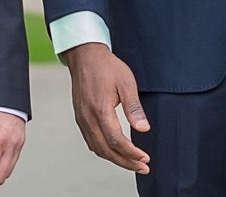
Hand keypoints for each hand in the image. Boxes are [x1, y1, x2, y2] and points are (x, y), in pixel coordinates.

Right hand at [61, 43, 150, 172]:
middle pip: (105, 150)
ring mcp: (82, 120)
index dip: (131, 153)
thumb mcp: (127, 83)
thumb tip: (143, 129)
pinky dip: (104, 150)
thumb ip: (134, 108)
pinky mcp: (80, 118)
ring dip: (115, 158)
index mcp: (100, 111)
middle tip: (142, 167)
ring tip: (132, 163)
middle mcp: (88, 119)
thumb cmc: (107, 67)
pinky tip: (115, 151)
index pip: (116, 141)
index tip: (145, 159)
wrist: (85, 57)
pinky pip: (91, 141)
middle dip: (125, 162)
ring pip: (97, 148)